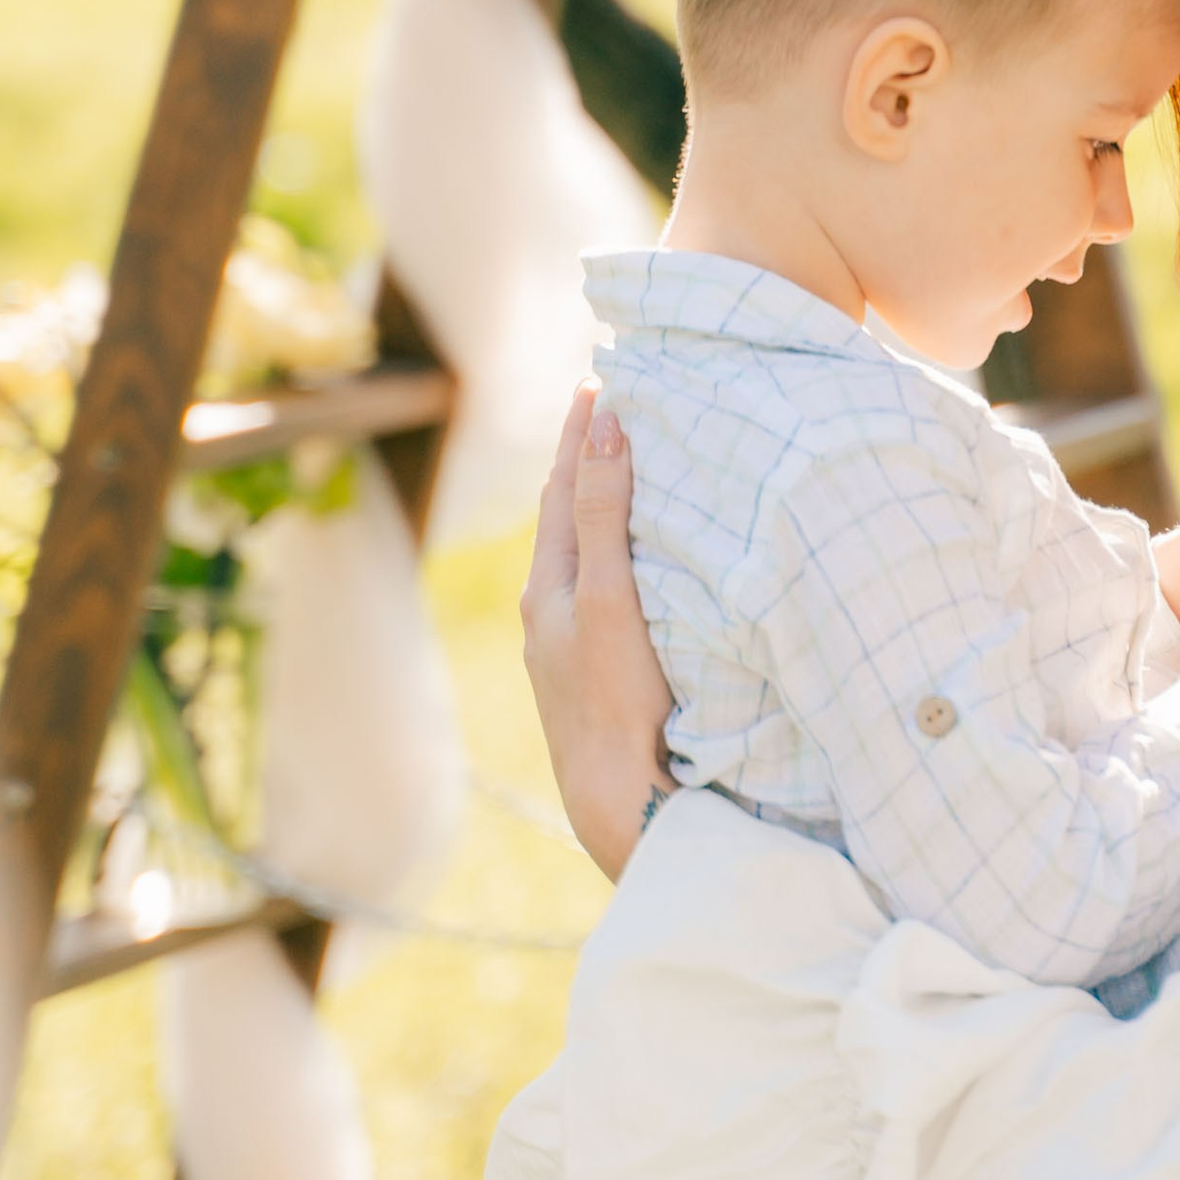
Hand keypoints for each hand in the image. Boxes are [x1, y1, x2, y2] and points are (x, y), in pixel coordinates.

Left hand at [520, 384, 674, 881]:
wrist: (617, 798)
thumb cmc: (618, 698)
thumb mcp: (612, 596)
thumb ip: (604, 515)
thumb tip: (602, 431)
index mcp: (549, 586)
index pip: (562, 486)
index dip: (580, 432)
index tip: (599, 380)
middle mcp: (550, 612)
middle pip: (564, 517)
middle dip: (583, 461)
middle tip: (605, 410)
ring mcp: (568, 646)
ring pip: (579, 557)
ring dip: (596, 508)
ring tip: (617, 472)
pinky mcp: (593, 675)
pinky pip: (596, 591)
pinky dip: (610, 555)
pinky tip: (629, 567)